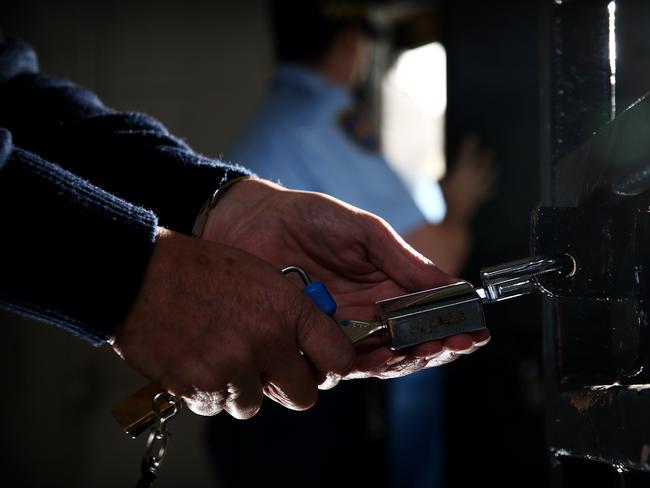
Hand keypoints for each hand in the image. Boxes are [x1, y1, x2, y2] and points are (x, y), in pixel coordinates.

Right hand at [111, 228, 354, 418]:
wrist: (138, 275)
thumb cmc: (200, 271)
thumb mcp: (261, 276)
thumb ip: (290, 313)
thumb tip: (306, 346)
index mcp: (289, 309)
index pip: (339, 358)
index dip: (329, 367)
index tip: (316, 367)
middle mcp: (268, 340)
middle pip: (303, 396)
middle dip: (285, 387)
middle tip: (264, 370)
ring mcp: (234, 366)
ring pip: (253, 404)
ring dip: (239, 388)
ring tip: (217, 354)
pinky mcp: (202, 387)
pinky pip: (217, 406)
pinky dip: (208, 392)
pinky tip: (195, 360)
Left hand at [203, 179, 490, 382]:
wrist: (255, 221)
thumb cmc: (311, 218)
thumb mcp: (367, 233)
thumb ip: (406, 262)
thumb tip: (453, 286)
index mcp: (386, 286)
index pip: (427, 314)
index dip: (452, 324)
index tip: (476, 330)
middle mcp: (368, 313)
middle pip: (410, 343)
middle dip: (438, 345)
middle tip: (459, 343)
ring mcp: (341, 329)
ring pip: (383, 358)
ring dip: (410, 358)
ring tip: (430, 348)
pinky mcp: (312, 341)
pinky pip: (342, 363)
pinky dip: (368, 364)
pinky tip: (387, 357)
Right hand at [441, 134, 497, 222]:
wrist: (452, 218)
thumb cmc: (442, 199)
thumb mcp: (436, 183)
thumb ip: (435, 175)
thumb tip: (430, 168)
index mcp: (463, 171)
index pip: (467, 153)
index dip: (469, 144)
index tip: (472, 136)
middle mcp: (474, 178)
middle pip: (482, 162)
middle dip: (484, 154)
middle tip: (486, 148)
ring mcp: (478, 188)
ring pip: (489, 175)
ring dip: (492, 169)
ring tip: (495, 165)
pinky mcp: (479, 198)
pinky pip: (487, 192)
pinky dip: (490, 188)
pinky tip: (492, 187)